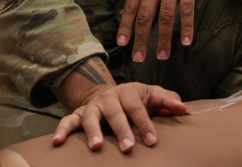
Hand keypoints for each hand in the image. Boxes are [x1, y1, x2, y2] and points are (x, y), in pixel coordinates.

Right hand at [51, 82, 187, 152]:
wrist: (107, 94)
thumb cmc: (134, 100)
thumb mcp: (151, 96)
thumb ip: (167, 101)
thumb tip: (184, 109)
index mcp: (128, 93)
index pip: (138, 109)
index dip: (145, 124)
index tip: (152, 142)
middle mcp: (108, 98)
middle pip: (115, 114)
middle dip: (122, 131)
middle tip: (129, 148)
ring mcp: (92, 106)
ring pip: (91, 117)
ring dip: (92, 132)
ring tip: (96, 148)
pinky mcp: (78, 115)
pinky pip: (67, 121)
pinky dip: (62, 130)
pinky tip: (57, 142)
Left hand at [117, 0, 232, 61]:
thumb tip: (135, 4)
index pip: (129, 7)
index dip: (125, 26)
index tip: (121, 44)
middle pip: (144, 16)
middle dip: (140, 39)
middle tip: (139, 58)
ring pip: (165, 17)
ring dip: (163, 38)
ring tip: (162, 56)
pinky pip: (187, 10)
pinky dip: (186, 27)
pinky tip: (187, 41)